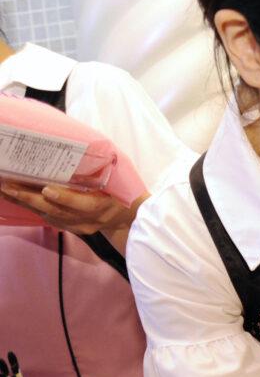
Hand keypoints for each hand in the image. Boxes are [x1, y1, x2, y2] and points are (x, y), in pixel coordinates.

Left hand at [0, 180, 141, 235]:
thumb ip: (100, 170)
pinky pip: (49, 219)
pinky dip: (32, 208)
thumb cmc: (122, 193)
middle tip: (8, 185)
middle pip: (57, 211)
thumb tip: (78, 147)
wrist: (129, 218)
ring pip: (49, 215)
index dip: (65, 198)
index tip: (46, 190)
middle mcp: (90, 219)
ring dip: (25, 203)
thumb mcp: (118, 180)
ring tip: (4, 189)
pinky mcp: (72, 229)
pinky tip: (16, 198)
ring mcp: (79, 226)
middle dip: (30, 199)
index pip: (83, 204)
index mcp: (104, 206)